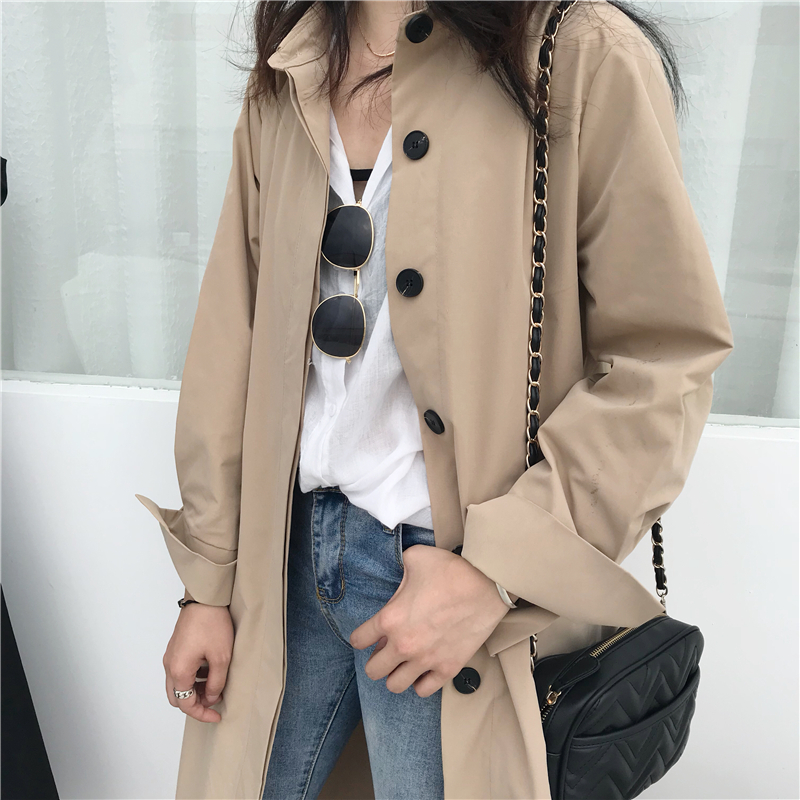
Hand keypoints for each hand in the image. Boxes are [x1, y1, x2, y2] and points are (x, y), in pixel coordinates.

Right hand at [163, 603, 233, 722]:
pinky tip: (210, 669)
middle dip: (196, 703)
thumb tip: (212, 698)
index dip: (202, 714)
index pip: (186, 704)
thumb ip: (216, 683)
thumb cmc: (212, 624)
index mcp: (178, 671)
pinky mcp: (176, 647)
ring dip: (195, 689)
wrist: (205, 599)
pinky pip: (180, 670)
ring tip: (216, 684)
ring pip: (178, 683)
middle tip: (214, 701)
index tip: (217, 716)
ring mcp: (171, 655)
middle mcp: (169, 665)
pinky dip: (193, 676)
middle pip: (177, 697)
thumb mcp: (221, 658)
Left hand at [349, 545, 509, 697]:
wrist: (486, 584)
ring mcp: (426, 660)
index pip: (358, 640)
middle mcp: (403, 644)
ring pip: (395, 686)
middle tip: (387, 649)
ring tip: (403, 662)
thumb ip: (399, 570)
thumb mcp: (415, 558)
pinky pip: (423, 690)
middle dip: (376, 659)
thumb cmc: (450, 569)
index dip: (361, 636)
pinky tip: (423, 669)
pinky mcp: (448, 668)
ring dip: (395, 674)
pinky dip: (420, 683)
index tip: (369, 634)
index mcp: (390, 618)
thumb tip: (398, 576)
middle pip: (373, 670)